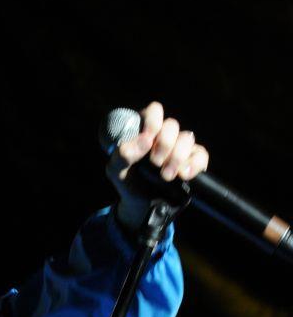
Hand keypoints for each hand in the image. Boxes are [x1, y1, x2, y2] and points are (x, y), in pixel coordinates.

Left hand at [107, 100, 209, 230]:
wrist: (141, 205)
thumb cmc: (128, 181)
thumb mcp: (116, 170)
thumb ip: (123, 154)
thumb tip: (145, 141)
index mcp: (145, 130)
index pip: (154, 111)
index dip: (154, 121)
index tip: (148, 138)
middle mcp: (164, 135)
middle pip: (172, 125)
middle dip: (164, 144)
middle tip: (155, 163)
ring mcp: (180, 147)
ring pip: (187, 138)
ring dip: (177, 157)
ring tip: (166, 176)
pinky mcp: (192, 161)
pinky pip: (201, 155)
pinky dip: (193, 164)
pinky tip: (183, 175)